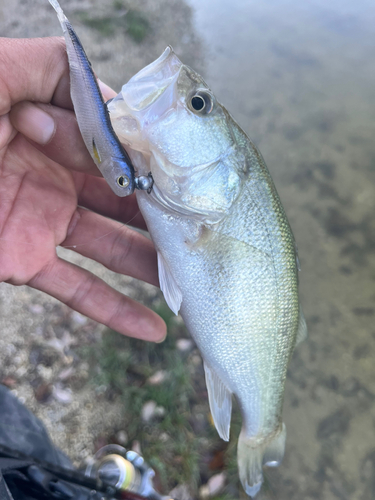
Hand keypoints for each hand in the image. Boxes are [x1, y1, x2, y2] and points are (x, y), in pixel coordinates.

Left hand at [0, 37, 165, 341]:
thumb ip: (48, 70)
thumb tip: (107, 100)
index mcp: (49, 129)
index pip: (116, 147)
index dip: (152, 160)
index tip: (189, 176)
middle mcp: (53, 174)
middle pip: (124, 200)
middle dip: (165, 214)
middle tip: (207, 230)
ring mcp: (42, 222)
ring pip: (111, 247)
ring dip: (153, 265)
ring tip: (195, 278)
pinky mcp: (24, 262)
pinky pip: (78, 291)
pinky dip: (115, 312)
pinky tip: (153, 330)